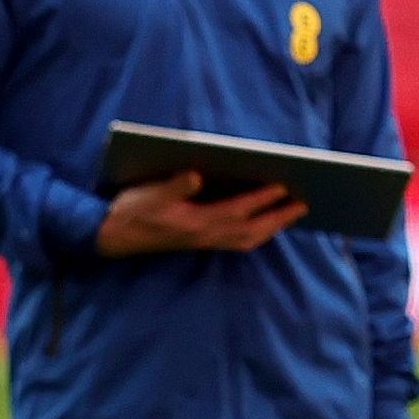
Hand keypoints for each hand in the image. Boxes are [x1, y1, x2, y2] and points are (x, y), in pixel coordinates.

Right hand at [93, 173, 300, 256]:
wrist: (115, 235)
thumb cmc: (132, 209)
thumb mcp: (149, 193)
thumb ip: (174, 185)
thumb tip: (197, 176)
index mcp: (195, 222)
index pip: (236, 210)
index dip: (260, 199)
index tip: (282, 186)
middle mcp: (204, 235)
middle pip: (251, 230)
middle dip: (278, 218)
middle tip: (304, 204)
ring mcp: (204, 241)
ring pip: (247, 239)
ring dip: (272, 228)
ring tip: (292, 214)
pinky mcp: (202, 242)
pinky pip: (238, 242)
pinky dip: (257, 234)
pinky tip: (265, 225)